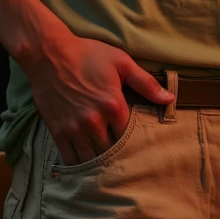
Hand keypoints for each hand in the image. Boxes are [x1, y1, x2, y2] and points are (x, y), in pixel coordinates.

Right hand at [24, 25, 173, 164]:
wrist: (49, 54)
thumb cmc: (87, 54)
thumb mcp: (121, 62)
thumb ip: (146, 83)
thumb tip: (170, 99)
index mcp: (113, 105)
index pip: (130, 135)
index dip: (135, 140)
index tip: (139, 142)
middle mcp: (94, 121)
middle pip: (112, 151)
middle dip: (119, 154)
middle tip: (126, 157)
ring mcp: (74, 128)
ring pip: (92, 158)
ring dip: (101, 162)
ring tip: (109, 164)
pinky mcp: (58, 131)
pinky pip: (71, 158)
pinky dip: (80, 165)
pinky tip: (87, 164)